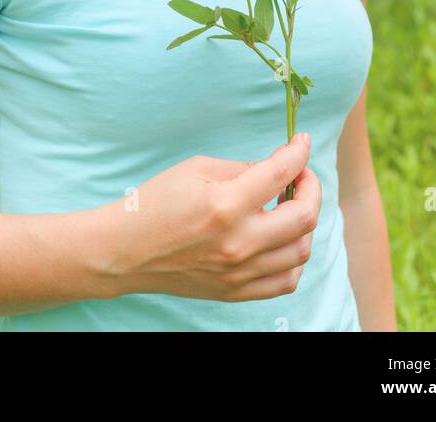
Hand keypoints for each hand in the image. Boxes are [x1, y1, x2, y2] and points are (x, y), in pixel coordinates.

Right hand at [111, 132, 320, 301]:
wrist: (124, 251)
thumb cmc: (155, 202)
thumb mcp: (196, 170)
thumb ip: (243, 168)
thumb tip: (279, 166)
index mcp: (225, 204)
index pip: (281, 174)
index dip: (299, 152)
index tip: (303, 142)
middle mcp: (238, 242)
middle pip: (304, 217)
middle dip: (311, 187)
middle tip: (301, 174)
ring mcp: (239, 272)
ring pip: (301, 251)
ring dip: (305, 222)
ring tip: (289, 205)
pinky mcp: (235, 292)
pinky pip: (286, 281)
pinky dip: (293, 258)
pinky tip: (281, 239)